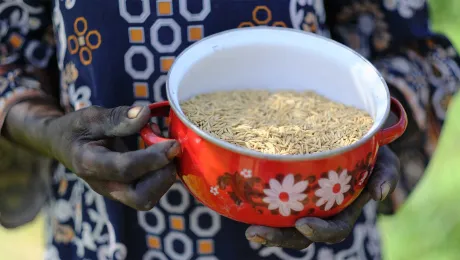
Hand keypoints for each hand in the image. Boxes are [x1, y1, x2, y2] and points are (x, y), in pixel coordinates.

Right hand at [6, 103, 179, 210]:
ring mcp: (115, 191)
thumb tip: (145, 113)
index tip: (173, 144)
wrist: (62, 145)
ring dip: (164, 175)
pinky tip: (161, 153)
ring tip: (165, 147)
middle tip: (173, 150)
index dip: (152, 158)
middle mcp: (103, 184)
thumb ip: (117, 117)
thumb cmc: (77, 128)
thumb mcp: (91, 116)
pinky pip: (149, 191)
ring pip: (147, 199)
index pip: (124, 168)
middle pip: (140, 198)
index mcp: (89, 163)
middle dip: (162, 176)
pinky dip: (161, 174)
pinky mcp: (125, 190)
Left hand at [245, 146, 399, 248]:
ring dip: (265, 228)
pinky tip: (239, 202)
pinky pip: (272, 201)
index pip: (334, 230)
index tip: (302, 224)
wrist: (351, 137)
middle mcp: (322, 211)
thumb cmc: (370, 151)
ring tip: (247, 229)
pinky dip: (256, 204)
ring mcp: (304, 202)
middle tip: (255, 234)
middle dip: (279, 238)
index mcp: (344, 209)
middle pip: (300, 234)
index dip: (319, 232)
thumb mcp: (384, 160)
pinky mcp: (288, 189)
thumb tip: (378, 194)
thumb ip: (386, 174)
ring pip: (283, 222)